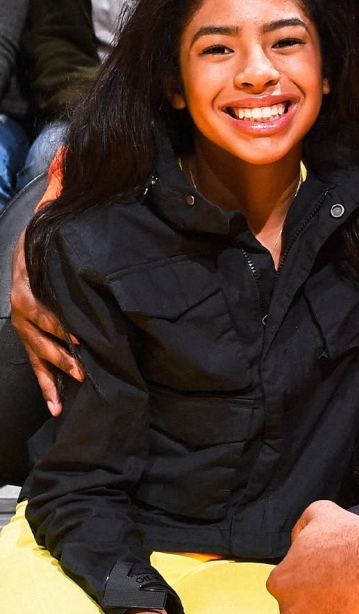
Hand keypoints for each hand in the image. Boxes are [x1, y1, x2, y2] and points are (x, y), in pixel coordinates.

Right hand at [10, 229, 83, 415]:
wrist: (32, 243)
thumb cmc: (48, 240)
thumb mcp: (51, 234)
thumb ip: (62, 227)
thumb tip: (68, 206)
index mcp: (26, 287)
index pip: (42, 310)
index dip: (60, 324)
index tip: (81, 335)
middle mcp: (21, 309)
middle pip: (40, 337)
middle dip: (61, 355)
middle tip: (83, 368)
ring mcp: (24, 327)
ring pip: (36, 356)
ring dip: (52, 377)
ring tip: (65, 399)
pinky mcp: (31, 339)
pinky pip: (36, 366)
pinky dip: (46, 388)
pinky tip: (57, 407)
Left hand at [267, 501, 358, 613]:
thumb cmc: (348, 534)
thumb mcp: (316, 513)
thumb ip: (299, 528)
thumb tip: (296, 543)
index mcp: (280, 580)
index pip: (282, 586)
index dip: (301, 578)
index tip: (318, 572)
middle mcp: (289, 609)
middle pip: (295, 613)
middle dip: (310, 603)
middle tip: (333, 589)